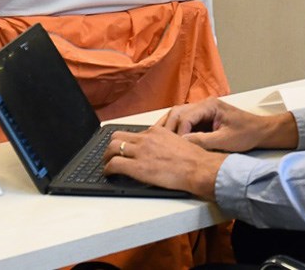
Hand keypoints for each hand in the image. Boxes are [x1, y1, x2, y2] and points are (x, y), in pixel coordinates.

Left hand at [103, 126, 221, 198]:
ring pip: (112, 148)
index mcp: (156, 131)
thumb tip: (157, 150)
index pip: (133, 133)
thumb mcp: (177, 142)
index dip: (126, 142)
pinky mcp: (137, 167)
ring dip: (107, 157)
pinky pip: (114, 164)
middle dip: (112, 147)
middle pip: (117, 137)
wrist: (198, 168)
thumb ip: (164, 142)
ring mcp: (140, 151)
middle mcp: (146, 138)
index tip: (125, 148)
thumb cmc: (193, 159)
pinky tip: (109, 174)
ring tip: (108, 165)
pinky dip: (108, 169)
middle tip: (111, 155)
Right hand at [156, 98, 292, 152]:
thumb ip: (202, 141)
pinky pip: (184, 121)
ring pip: (177, 115)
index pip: (185, 116)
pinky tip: (169, 140)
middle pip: (177, 112)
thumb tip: (182, 144)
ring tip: (158, 141)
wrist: (260, 131)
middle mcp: (204, 104)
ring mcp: (202, 110)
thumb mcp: (224, 140)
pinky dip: (175, 129)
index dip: (177, 132)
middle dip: (167, 128)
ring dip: (168, 127)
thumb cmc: (247, 133)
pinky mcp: (203, 118)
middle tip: (158, 143)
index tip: (173, 146)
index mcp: (210, 106)